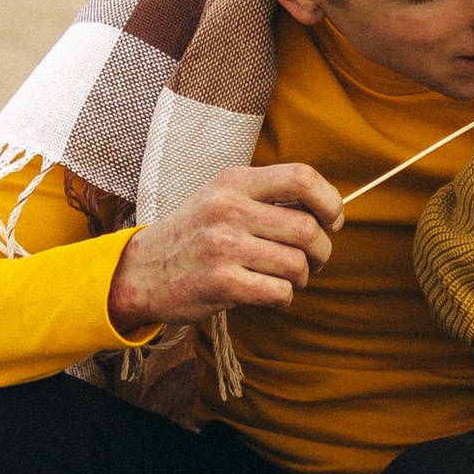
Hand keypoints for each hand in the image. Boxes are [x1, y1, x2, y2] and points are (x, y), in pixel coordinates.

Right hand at [104, 162, 342, 332]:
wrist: (141, 271)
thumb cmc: (194, 235)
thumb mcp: (221, 198)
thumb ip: (266, 198)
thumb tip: (328, 210)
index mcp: (234, 182)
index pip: (301, 177)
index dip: (329, 201)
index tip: (333, 220)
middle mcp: (228, 209)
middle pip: (307, 228)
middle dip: (321, 250)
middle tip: (313, 260)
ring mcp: (223, 246)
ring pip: (296, 264)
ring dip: (302, 277)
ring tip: (288, 278)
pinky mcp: (220, 282)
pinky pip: (278, 292)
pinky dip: (284, 297)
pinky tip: (269, 293)